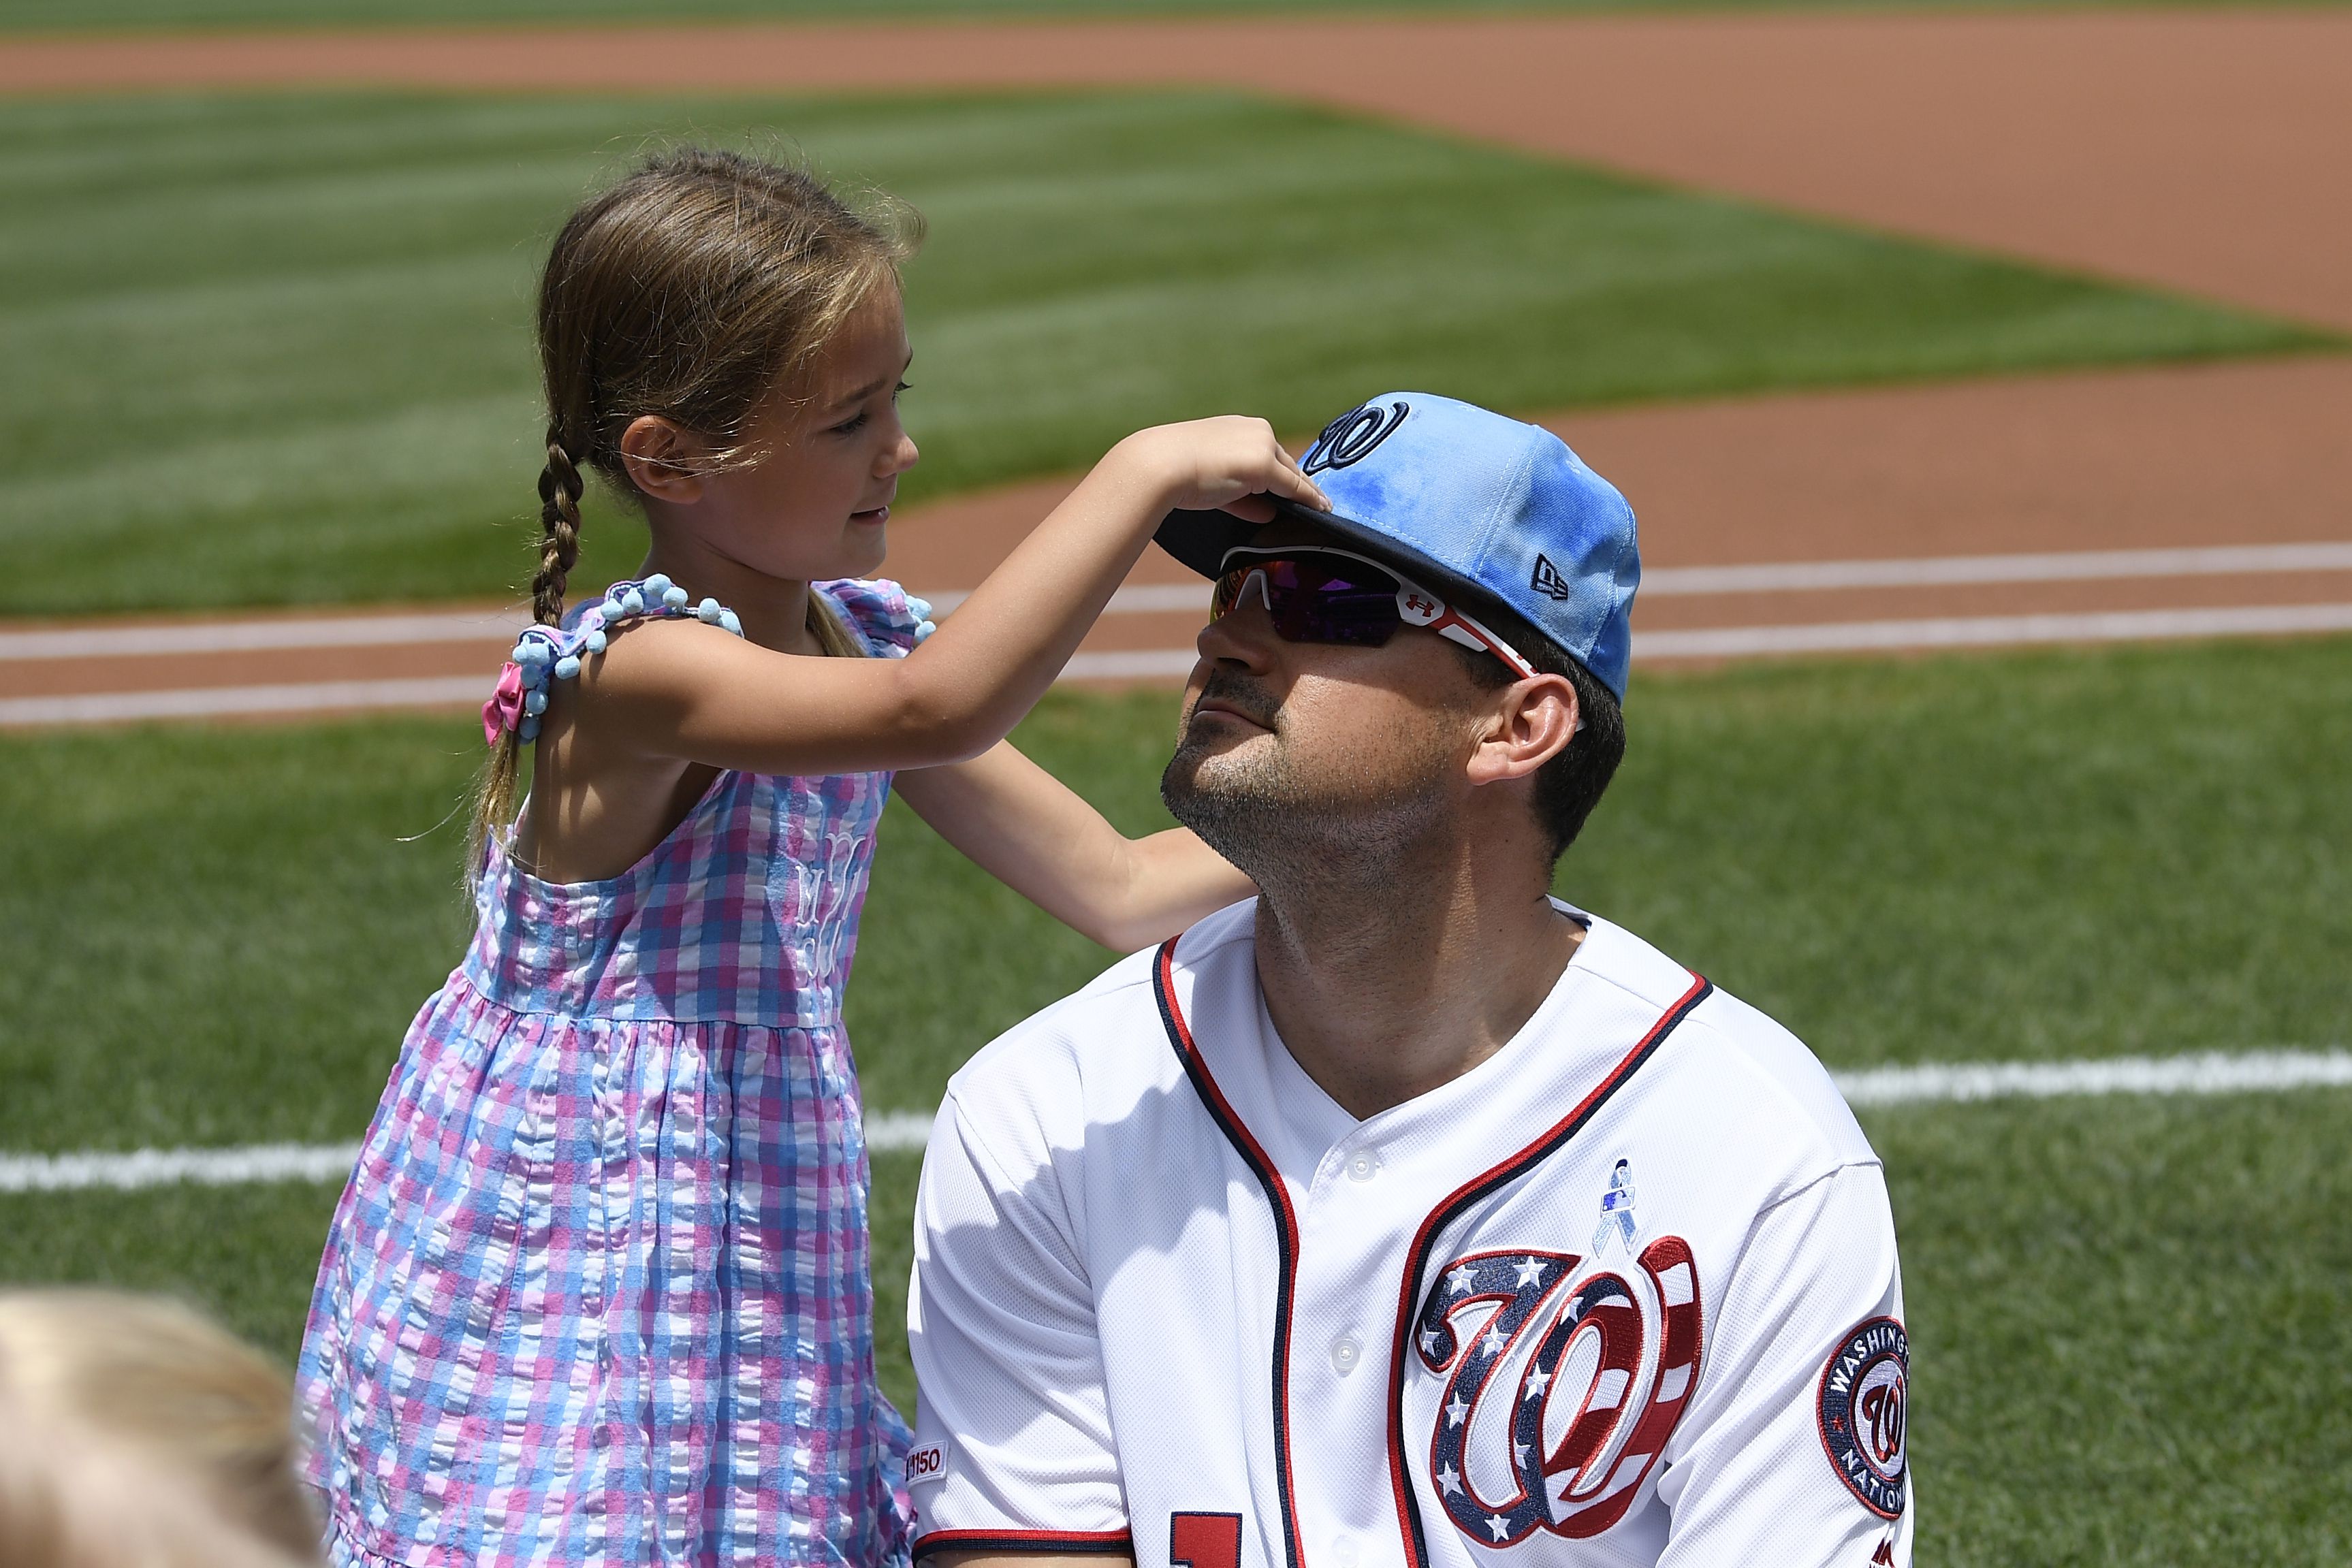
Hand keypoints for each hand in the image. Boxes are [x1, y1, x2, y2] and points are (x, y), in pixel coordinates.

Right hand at [1116, 416, 1330, 522]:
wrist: (1159, 465)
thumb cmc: (1175, 471)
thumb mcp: (1212, 481)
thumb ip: (1241, 495)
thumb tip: (1268, 511)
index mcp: (1237, 427)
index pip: (1267, 453)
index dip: (1280, 476)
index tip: (1293, 491)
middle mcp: (1255, 430)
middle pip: (1284, 463)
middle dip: (1296, 485)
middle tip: (1314, 503)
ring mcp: (1261, 446)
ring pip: (1290, 474)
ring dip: (1304, 493)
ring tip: (1320, 508)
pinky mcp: (1264, 464)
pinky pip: (1294, 487)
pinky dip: (1311, 499)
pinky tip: (1323, 509)